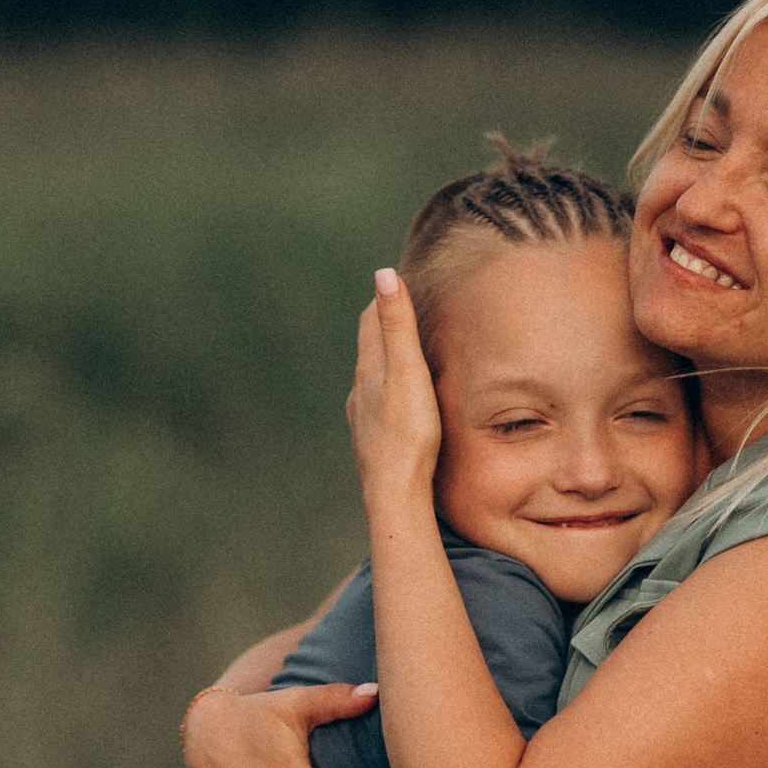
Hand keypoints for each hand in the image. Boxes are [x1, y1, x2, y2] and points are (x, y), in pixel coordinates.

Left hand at [346, 268, 443, 509]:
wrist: (394, 492)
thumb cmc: (406, 432)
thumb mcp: (407, 370)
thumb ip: (398, 324)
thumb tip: (384, 274)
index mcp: (369, 370)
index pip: (370, 322)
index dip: (381, 300)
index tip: (392, 282)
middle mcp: (359, 392)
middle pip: (368, 350)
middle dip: (381, 328)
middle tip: (397, 310)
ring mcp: (363, 418)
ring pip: (370, 381)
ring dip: (383, 363)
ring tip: (399, 356)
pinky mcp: (373, 442)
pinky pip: (377, 407)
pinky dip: (386, 393)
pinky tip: (394, 405)